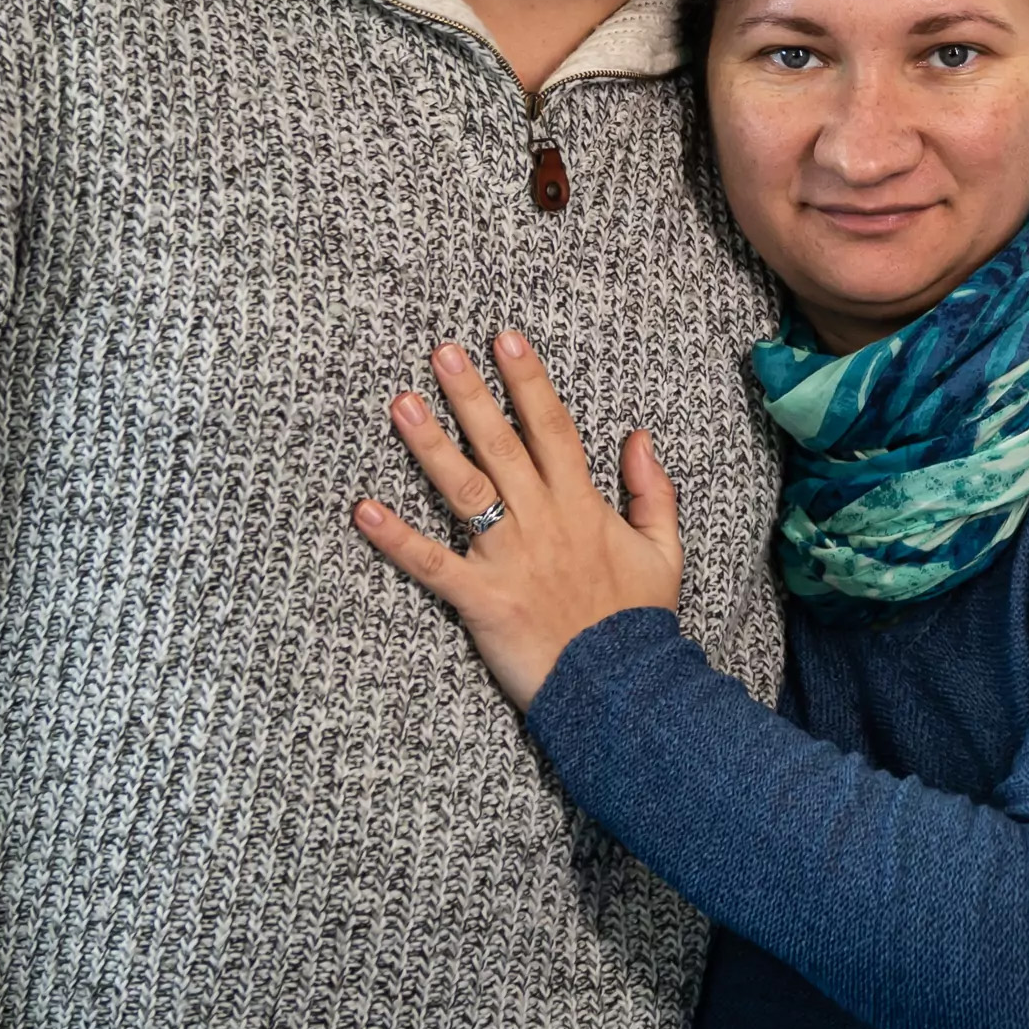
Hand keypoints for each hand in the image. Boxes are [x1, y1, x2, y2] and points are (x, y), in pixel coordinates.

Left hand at [353, 331, 682, 709]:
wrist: (625, 690)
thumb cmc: (640, 621)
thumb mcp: (665, 550)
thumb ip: (652, 491)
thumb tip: (639, 438)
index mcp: (583, 505)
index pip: (553, 428)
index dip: (528, 381)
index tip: (506, 338)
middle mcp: (543, 521)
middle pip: (502, 445)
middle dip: (472, 394)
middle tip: (442, 351)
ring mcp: (510, 558)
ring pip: (465, 490)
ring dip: (430, 445)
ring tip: (401, 404)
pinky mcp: (482, 600)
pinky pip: (433, 565)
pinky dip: (396, 538)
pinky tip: (363, 509)